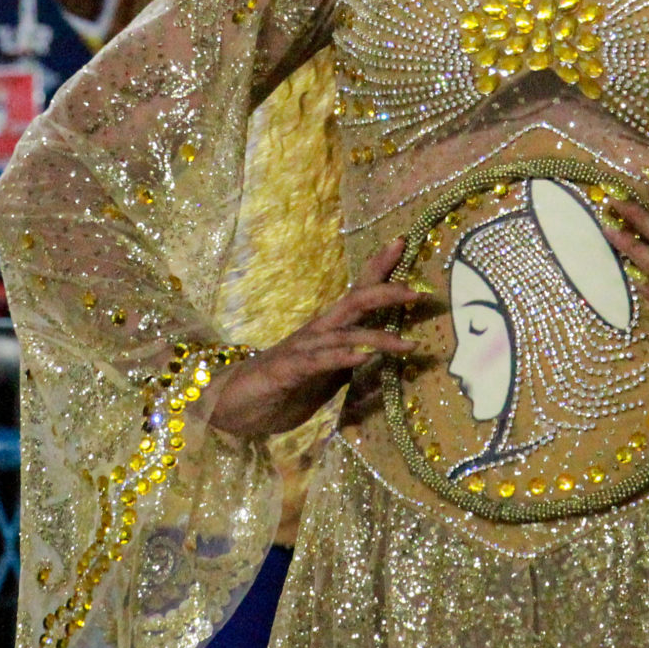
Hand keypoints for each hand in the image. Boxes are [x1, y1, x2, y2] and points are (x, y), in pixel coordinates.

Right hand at [205, 241, 427, 439]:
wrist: (230, 403)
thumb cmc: (281, 390)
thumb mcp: (327, 385)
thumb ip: (354, 376)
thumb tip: (385, 374)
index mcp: (328, 331)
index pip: (357, 293)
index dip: (379, 268)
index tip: (402, 243)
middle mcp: (316, 332)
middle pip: (354, 301)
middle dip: (385, 291)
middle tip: (418, 290)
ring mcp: (301, 349)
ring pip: (342, 333)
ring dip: (376, 336)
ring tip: (406, 342)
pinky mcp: (287, 370)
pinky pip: (318, 361)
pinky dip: (342, 358)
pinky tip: (362, 357)